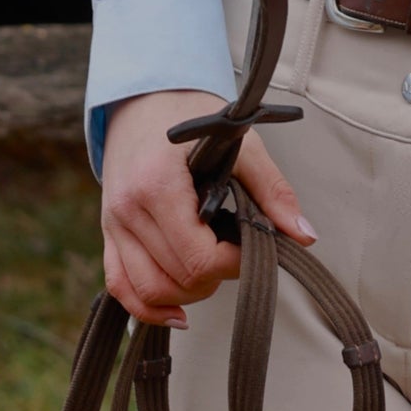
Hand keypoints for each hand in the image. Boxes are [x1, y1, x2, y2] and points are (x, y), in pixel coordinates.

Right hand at [99, 88, 313, 328]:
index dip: (233, 263)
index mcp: (158, 184)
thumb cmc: (191, 115)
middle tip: (236, 252)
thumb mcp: (240, 142)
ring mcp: (112, 225)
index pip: (197, 255)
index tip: (252, 243)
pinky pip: (120, 288)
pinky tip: (178, 311)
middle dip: (215, 277)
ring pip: (147, 291)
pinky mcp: (108, 234)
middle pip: (175, 278)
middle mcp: (127, 209)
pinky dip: (147, 307)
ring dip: (186, 295)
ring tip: (212, 272)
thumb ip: (272, 190)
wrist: (143, 98)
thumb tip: (303, 236)